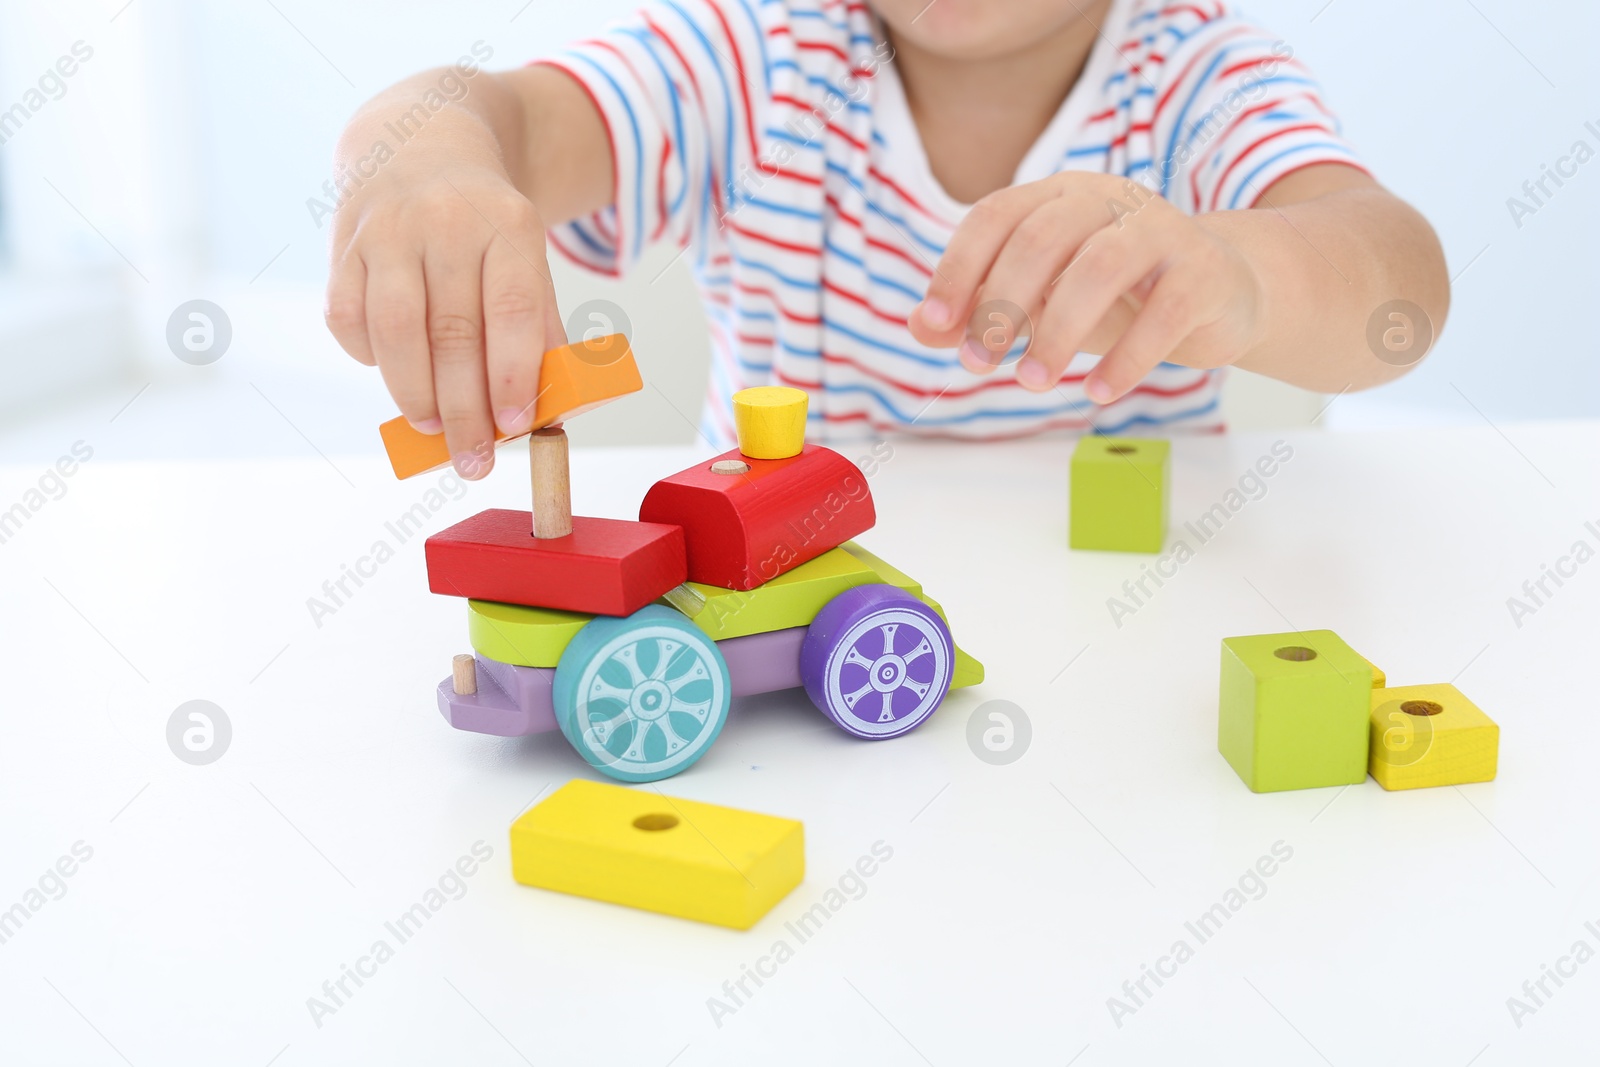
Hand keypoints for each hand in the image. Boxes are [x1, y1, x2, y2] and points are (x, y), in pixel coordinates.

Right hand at [324, 159, 563, 477]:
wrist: (421, 145)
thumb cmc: (483, 224)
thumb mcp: (525, 254)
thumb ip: (535, 323)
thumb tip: (540, 405)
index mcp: (508, 224)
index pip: (513, 310)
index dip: (513, 374)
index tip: (515, 426)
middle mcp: (446, 222)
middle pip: (453, 333)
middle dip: (464, 410)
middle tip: (475, 460)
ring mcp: (388, 231)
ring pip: (396, 331)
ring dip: (415, 395)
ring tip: (434, 430)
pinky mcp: (343, 246)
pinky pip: (348, 319)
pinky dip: (369, 359)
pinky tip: (395, 375)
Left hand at [908, 172, 1266, 403]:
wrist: (1217, 295)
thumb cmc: (1114, 298)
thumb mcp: (1040, 302)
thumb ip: (979, 310)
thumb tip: (920, 326)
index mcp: (1058, 197)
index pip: (995, 216)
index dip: (959, 268)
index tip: (939, 324)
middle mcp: (1108, 199)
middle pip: (1042, 238)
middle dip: (1001, 304)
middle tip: (978, 364)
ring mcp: (1161, 229)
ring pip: (1099, 268)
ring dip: (1057, 331)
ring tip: (1033, 383)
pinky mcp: (1204, 270)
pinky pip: (1164, 312)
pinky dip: (1127, 357)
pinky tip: (1099, 392)